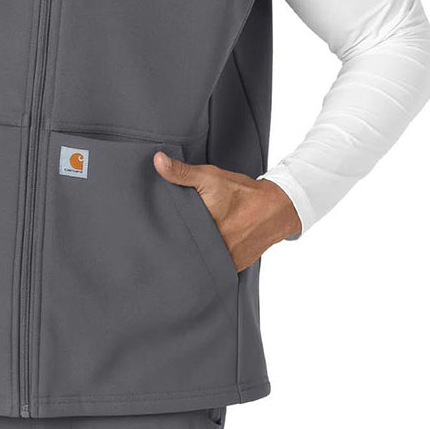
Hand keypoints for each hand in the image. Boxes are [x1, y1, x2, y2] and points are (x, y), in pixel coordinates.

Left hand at [152, 151, 301, 270]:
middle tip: (163, 240)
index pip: (174, 239)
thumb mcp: (210, 177)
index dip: (163, 235)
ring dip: (192, 255)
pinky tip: (201, 252)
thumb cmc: (241, 191)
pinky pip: (214, 268)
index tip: (154, 232)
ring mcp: (226, 261)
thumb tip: (157, 160)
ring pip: (199, 262)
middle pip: (185, 252)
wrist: (275, 208)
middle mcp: (216, 250)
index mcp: (205, 229)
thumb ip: (182, 172)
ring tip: (182, 247)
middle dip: (176, 246)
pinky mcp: (234, 267)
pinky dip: (207, 261)